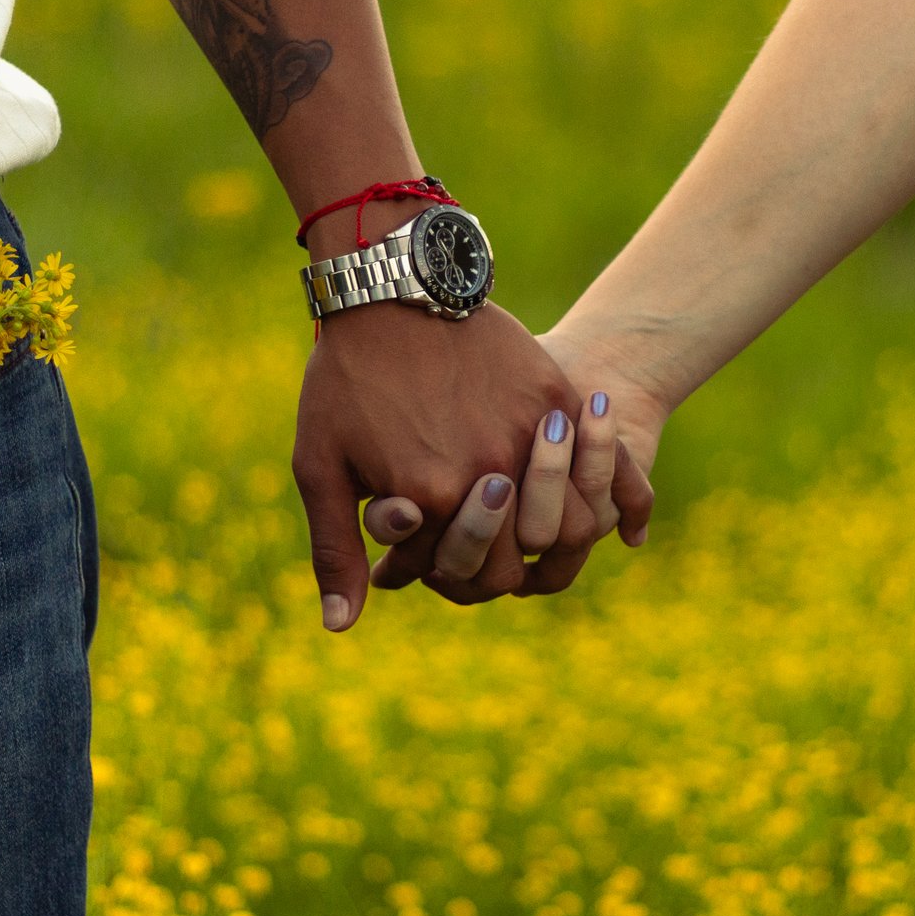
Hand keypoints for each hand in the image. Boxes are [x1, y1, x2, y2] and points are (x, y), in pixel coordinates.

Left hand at [292, 301, 651, 631]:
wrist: (388, 288)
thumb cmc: (346, 380)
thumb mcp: (322, 466)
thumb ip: (336, 551)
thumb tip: (339, 627)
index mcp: (434, 500)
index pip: (477, 578)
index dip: (464, 573)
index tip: (448, 550)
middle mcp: (490, 473)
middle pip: (526, 559)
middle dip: (507, 556)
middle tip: (488, 534)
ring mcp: (528, 433)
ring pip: (571, 516)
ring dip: (554, 523)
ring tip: (530, 509)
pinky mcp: (552, 395)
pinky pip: (592, 458)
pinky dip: (592, 478)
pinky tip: (575, 480)